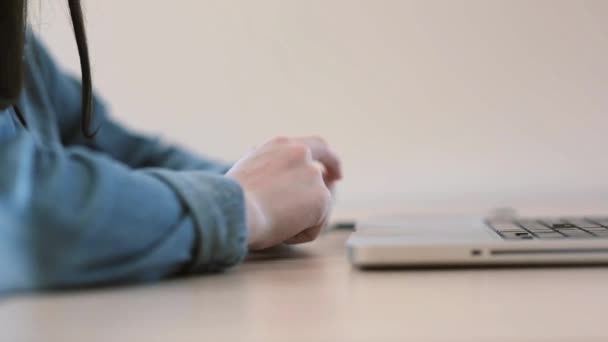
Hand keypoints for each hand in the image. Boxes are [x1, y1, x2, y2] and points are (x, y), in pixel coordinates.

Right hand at [226, 136, 341, 249]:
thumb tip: (254, 150)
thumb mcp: (245, 168)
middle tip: (319, 210)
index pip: (316, 146)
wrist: (233, 208)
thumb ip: (261, 162)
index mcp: (282, 145)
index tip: (336, 174)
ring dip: (299, 222)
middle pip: (327, 175)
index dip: (330, 160)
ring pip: (317, 208)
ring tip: (271, 223)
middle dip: (328, 191)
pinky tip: (278, 230)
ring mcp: (314, 175)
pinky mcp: (322, 198)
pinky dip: (298, 235)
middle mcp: (301, 153)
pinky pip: (313, 227)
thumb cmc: (230, 197)